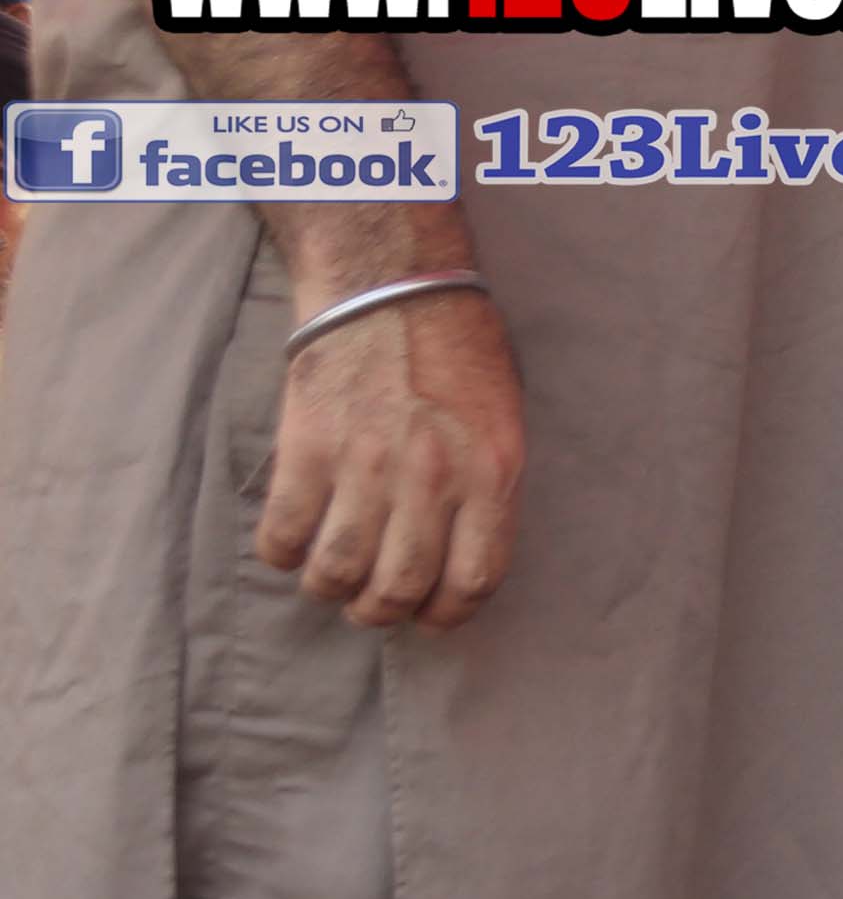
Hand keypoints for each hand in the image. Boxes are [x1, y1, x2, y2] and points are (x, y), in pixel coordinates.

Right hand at [261, 284, 526, 629]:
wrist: (390, 285)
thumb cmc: (456, 351)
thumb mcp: (502, 421)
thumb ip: (485, 490)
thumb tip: (461, 561)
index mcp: (492, 471)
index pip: (474, 578)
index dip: (446, 612)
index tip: (429, 614)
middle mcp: (432, 475)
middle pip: (399, 587)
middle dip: (381, 611)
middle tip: (371, 603)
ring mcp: (365, 462)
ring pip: (337, 571)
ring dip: (329, 588)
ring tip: (332, 577)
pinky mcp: (306, 447)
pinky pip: (284, 534)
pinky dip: (283, 553)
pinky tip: (293, 540)